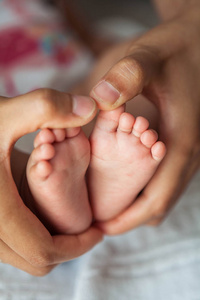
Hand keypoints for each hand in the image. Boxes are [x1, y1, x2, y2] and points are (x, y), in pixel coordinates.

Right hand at [0, 88, 101, 275]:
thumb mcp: (3, 112)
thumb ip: (46, 107)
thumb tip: (88, 107)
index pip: (43, 252)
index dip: (77, 246)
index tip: (98, 233)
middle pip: (33, 259)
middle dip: (65, 248)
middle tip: (86, 229)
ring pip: (18, 253)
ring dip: (46, 242)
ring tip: (66, 220)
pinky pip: (6, 242)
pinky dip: (27, 235)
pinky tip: (37, 210)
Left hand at [90, 5, 199, 233]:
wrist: (197, 42)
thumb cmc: (174, 49)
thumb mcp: (150, 55)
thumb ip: (129, 74)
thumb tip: (100, 100)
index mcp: (182, 139)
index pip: (157, 197)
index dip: (129, 218)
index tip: (102, 227)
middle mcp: (190, 152)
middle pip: (161, 202)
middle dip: (130, 216)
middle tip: (99, 221)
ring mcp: (190, 150)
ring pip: (165, 193)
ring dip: (137, 204)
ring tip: (107, 206)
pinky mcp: (185, 144)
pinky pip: (167, 178)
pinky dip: (146, 189)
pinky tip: (125, 183)